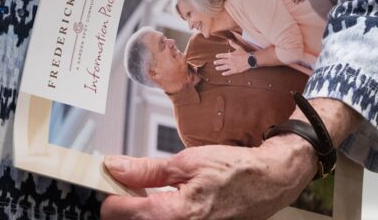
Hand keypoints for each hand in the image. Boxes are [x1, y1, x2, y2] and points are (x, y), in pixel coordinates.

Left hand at [102, 138, 313, 219]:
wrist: (267, 183)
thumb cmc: (233, 171)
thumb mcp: (186, 162)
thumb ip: (146, 169)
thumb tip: (115, 167)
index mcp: (175, 214)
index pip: (121, 212)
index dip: (111, 195)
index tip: (110, 181)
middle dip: (124, 205)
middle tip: (127, 186)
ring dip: (140, 212)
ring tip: (145, 193)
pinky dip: (158, 215)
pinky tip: (162, 202)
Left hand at [210, 40, 270, 74]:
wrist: (249, 60)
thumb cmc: (244, 54)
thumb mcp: (238, 48)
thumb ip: (233, 44)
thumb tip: (229, 40)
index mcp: (230, 55)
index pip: (223, 55)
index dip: (219, 56)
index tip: (216, 56)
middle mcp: (230, 60)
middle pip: (222, 61)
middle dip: (218, 62)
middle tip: (214, 63)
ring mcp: (232, 66)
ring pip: (224, 67)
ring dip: (220, 68)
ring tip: (216, 68)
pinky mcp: (235, 70)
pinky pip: (229, 72)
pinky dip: (226, 73)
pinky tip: (223, 73)